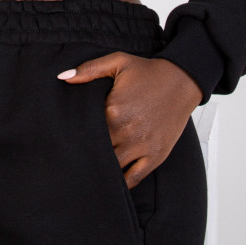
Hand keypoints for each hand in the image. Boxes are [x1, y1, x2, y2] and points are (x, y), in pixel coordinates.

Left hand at [57, 53, 202, 187]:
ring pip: (112, 167)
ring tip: (90, 170)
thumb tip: (63, 78)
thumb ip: (89, 70)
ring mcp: (141, 146)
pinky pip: (133, 178)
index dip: (76, 135)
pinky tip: (112, 181)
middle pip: (96, 150)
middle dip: (87, 153)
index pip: (85, 131)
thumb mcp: (118, 62)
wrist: (182, 80)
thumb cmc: (149, 72)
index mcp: (113, 110)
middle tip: (75, 157)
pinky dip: (121, 183)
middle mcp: (125, 131)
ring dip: (102, 168)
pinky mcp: (155, 156)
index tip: (68, 137)